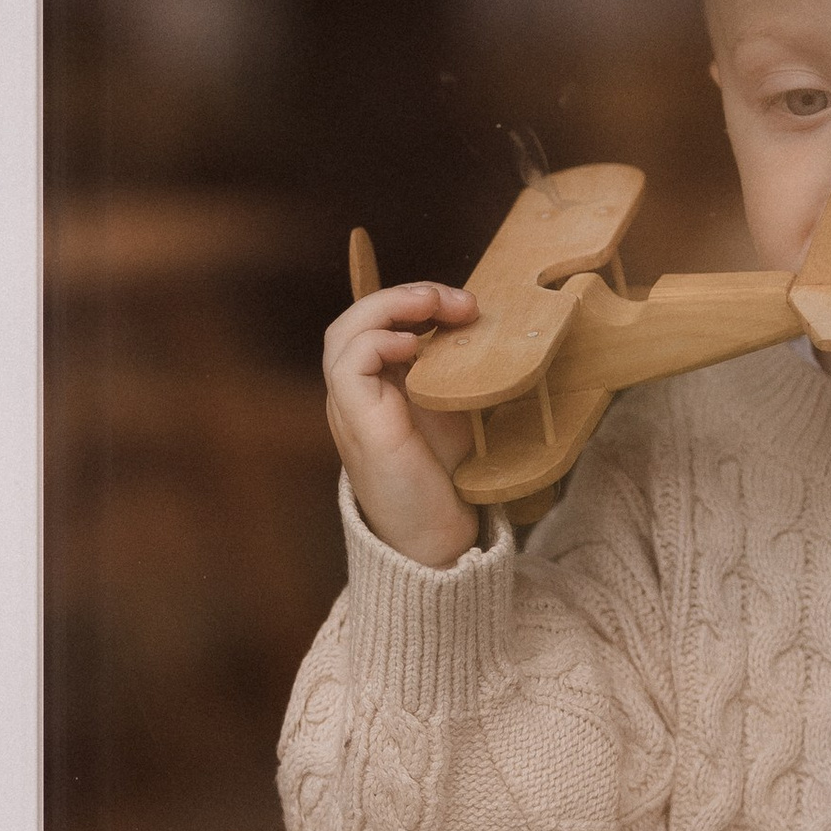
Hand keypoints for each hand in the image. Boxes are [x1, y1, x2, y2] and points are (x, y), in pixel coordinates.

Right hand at [324, 279, 480, 570]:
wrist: (434, 535)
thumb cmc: (444, 478)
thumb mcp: (453, 407)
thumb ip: (453, 370)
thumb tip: (486, 326)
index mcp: (375, 386)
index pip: (376, 323)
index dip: (413, 300)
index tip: (466, 305)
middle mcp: (355, 392)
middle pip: (355, 319)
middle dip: (405, 295)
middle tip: (458, 300)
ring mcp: (350, 406)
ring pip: (344, 332)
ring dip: (390, 306)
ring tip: (433, 307)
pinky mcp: (357, 420)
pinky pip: (348, 361)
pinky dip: (380, 339)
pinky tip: (416, 346)